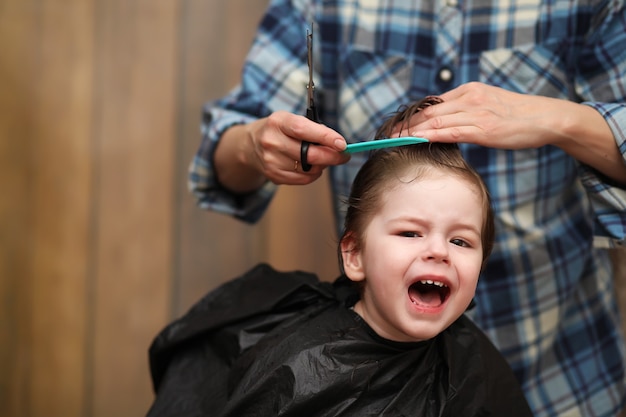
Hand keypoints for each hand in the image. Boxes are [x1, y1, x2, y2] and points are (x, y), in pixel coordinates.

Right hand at [215, 111, 348, 192]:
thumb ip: (312, 129)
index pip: (303, 130)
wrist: (250, 145)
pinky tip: (311, 166)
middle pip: (309, 155)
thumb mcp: (290, 119)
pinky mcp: (273, 175)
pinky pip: (303, 179)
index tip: (342, 144)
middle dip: (332, 156)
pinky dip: (313, 174)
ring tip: (322, 158)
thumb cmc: (278, 130)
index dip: (325, 137)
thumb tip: (338, 144)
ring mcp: (271, 161)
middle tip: (344, 155)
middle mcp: (272, 141)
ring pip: (309, 169)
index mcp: (278, 122)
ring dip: (322, 165)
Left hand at [393, 82, 625, 182]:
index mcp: (468, 92)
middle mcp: (468, 98)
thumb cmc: (517, 117)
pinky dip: (432, 136)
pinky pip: (451, 131)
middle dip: (405, 125)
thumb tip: (445, 125)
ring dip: (413, 132)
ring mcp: (475, 112)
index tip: (395, 127)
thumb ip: (466, 112)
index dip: (411, 117)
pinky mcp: (483, 127)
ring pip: (436, 121)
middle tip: (386, 135)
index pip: (432, 104)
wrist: (546, 117)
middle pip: (428, 111)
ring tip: (394, 141)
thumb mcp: (488, 107)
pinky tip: (418, 141)